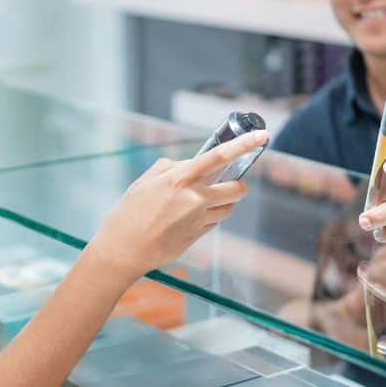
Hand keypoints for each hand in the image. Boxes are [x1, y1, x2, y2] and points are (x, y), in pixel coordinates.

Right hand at [86, 129, 268, 286]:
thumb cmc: (128, 213)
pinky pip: (214, 223)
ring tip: (200, 203)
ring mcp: (198, 220)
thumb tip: (187, 164)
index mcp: (180, 179)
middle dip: (237, 185)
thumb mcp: (144, 182)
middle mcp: (194, 198)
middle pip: (236, 188)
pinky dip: (209, 217)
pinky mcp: (198, 237)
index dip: (244, 144)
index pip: (219, 156)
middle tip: (227, 184)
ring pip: (229, 208)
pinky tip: (187, 219)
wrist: (123, 250)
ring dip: (223, 202)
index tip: (262, 136)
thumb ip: (169, 168)